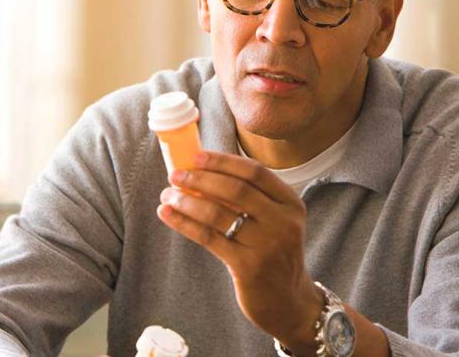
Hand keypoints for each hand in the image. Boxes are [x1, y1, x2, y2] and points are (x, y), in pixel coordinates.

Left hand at [157, 151, 322, 350]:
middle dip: (201, 179)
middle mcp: (283, 222)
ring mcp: (267, 245)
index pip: (255, 172)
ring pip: (218, 214)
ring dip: (187, 201)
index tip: (197, 156)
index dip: (223, 161)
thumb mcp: (275, 222)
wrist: (288, 301)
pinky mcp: (248, 267)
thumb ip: (251, 199)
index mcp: (291, 204)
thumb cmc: (273, 254)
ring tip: (167, 195)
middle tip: (175, 175)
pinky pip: (209, 238)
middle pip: (236, 190)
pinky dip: (185, 223)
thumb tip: (202, 173)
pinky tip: (168, 214)